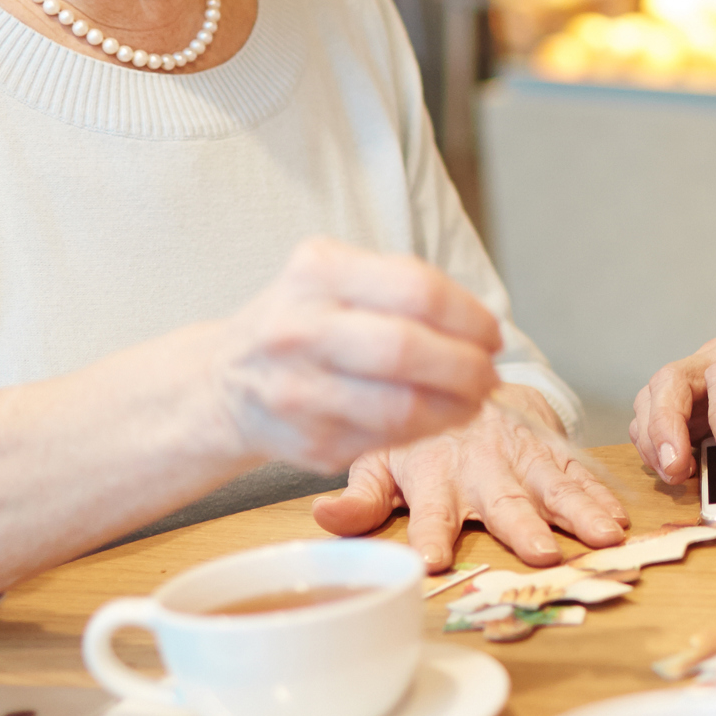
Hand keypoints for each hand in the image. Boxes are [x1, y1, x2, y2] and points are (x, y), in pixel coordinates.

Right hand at [204, 236, 502, 470]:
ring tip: (475, 399)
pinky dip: (428, 430)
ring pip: (401, 406)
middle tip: (490, 373)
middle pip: (408, 350)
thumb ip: (402, 290)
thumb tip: (482, 330)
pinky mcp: (309, 442)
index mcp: (316, 273)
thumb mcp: (336, 277)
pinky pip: (388, 439)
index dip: (469, 316)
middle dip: (468, 366)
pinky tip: (442, 417)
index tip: (491, 334)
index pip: (416, 289)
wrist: (225, 381)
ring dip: (457, 407)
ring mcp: (299, 390)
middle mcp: (299, 329)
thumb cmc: (303, 321)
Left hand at [314, 384, 629, 570]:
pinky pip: (580, 470)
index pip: (430, 511)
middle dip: (524, 527)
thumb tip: (323, 519)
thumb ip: (360, 498)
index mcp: (434, 475)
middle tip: (542, 555)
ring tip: (604, 538)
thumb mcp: (376, 457)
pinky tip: (622, 516)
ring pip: (554, 484)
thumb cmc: (415, 433)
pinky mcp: (551, 446)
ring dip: (579, 511)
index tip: (432, 561)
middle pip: (504, 501)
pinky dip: (602, 492)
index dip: (430, 534)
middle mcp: (481, 467)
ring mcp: (521, 456)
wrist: (459, 371)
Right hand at [628, 322, 715, 483]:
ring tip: (671, 474)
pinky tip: (671, 469)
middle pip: (674, 376)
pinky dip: (652, 443)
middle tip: (676, 467)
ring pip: (655, 393)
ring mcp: (698, 377)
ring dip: (653, 437)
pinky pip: (652, 414)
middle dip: (666, 424)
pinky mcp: (685, 401)